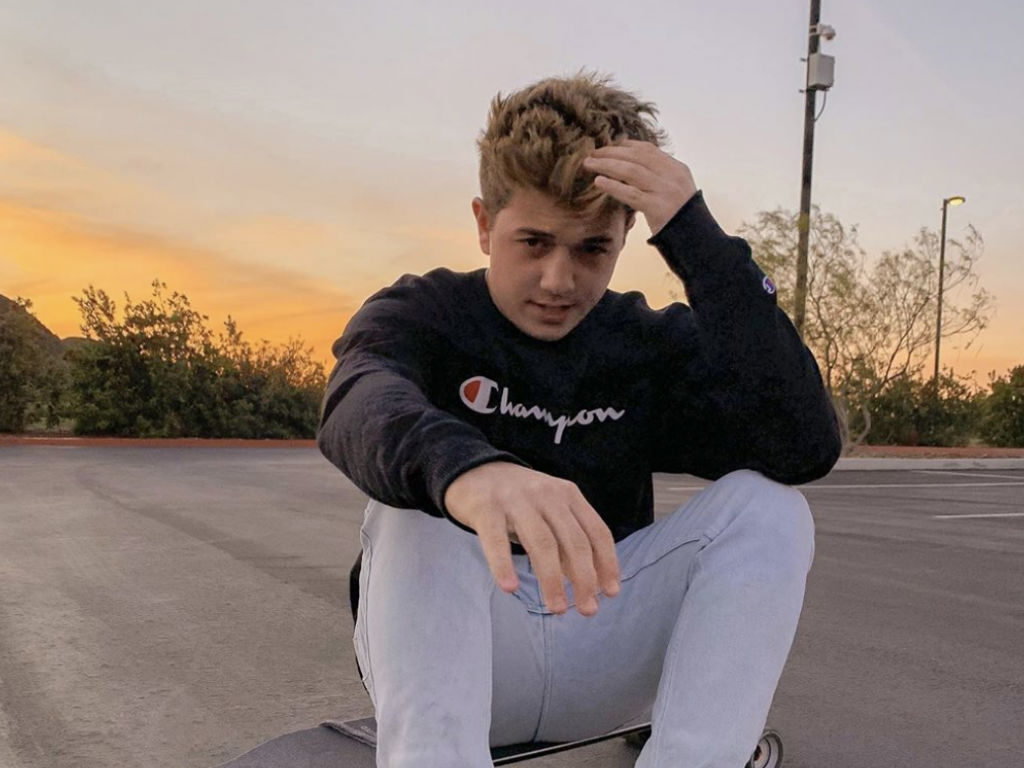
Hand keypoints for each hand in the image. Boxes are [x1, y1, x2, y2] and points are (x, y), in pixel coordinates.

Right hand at [443, 462, 619, 615]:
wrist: (472, 470)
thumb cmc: (518, 500)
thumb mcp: (549, 511)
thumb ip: (567, 541)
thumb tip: (589, 582)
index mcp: (568, 495)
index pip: (597, 531)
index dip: (607, 563)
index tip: (610, 592)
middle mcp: (547, 495)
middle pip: (573, 541)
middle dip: (585, 578)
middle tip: (588, 610)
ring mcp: (516, 500)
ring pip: (542, 543)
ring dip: (552, 580)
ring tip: (557, 608)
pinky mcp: (486, 508)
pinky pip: (496, 541)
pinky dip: (504, 565)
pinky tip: (509, 588)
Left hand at [582, 140, 697, 235]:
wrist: (696, 240)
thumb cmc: (680, 218)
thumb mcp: (675, 191)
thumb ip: (658, 178)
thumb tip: (629, 167)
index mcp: (677, 169)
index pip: (648, 150)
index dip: (626, 146)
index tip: (609, 146)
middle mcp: (672, 176)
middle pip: (636, 157)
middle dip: (612, 153)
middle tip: (592, 153)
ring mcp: (665, 191)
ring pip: (631, 171)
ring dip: (607, 165)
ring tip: (589, 164)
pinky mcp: (657, 208)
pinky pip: (631, 194)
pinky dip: (613, 186)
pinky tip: (599, 182)